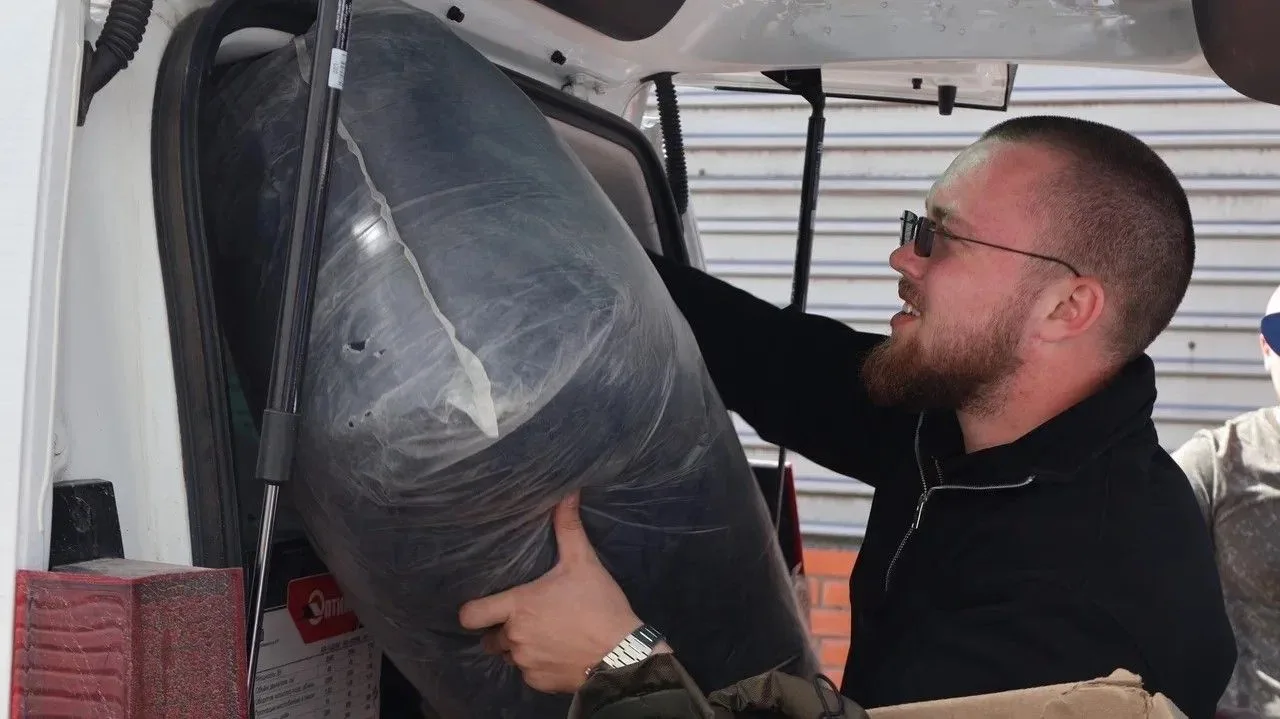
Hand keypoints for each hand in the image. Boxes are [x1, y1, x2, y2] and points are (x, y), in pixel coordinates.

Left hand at [458, 491, 643, 693]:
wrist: (623, 655)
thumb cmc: (600, 606)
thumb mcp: (583, 563)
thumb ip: (568, 528)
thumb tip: (567, 492)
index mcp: (518, 607)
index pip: (470, 615)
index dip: (473, 611)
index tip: (484, 605)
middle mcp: (515, 637)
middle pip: (490, 637)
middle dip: (502, 628)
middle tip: (526, 617)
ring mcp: (525, 663)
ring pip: (508, 655)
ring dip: (519, 646)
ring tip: (544, 634)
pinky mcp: (538, 682)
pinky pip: (527, 673)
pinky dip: (537, 665)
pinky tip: (557, 652)